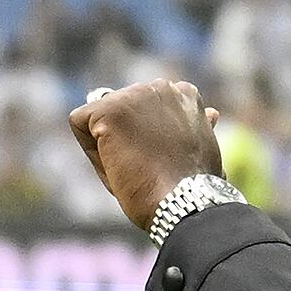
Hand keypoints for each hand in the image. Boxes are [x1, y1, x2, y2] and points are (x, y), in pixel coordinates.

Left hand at [66, 78, 224, 232]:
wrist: (185, 203)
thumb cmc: (193, 188)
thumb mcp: (198, 152)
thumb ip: (195, 129)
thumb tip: (211, 113)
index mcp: (185, 95)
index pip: (145, 111)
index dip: (146, 140)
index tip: (162, 162)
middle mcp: (161, 86)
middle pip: (120, 112)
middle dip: (126, 140)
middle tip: (147, 170)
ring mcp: (134, 96)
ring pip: (99, 118)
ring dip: (109, 147)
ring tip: (136, 170)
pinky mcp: (109, 109)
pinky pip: (79, 124)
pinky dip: (91, 152)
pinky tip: (118, 167)